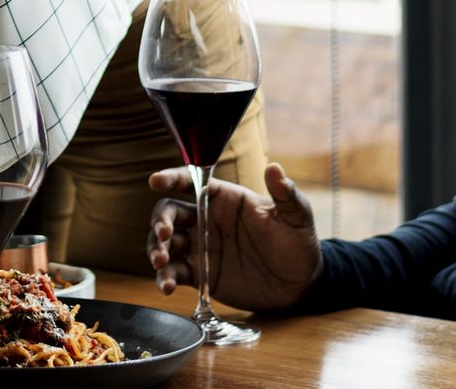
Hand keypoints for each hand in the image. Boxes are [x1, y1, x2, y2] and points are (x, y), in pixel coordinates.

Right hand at [146, 161, 323, 311]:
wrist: (300, 286)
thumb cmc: (298, 245)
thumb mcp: (296, 218)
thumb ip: (285, 194)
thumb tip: (274, 168)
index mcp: (225, 200)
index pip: (192, 182)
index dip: (172, 178)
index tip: (155, 181)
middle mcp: (206, 220)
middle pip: (170, 212)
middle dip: (160, 220)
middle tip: (163, 233)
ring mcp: (200, 247)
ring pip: (165, 242)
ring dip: (156, 248)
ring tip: (161, 262)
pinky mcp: (200, 274)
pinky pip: (174, 271)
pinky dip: (164, 277)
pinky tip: (166, 286)